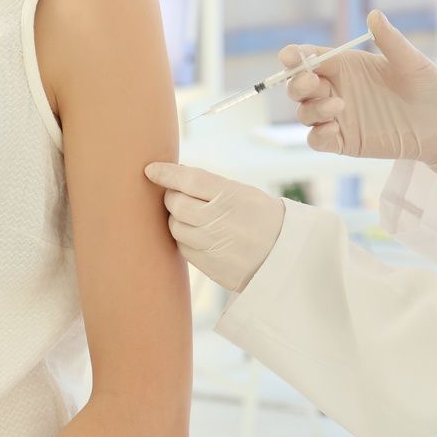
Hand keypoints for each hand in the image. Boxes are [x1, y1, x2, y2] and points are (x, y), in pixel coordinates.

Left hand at [143, 162, 284, 291]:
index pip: (189, 180)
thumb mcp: (243, 193)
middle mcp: (219, 221)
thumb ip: (210, 185)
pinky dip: (184, 238)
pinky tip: (197, 234)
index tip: (150, 169)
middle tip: (178, 194)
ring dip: (177, 219)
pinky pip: (182, 248)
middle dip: (171, 197)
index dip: (166, 173)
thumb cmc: (261, 217)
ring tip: (191, 215)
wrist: (285, 256)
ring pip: (175, 227)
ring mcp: (213, 245)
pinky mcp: (209, 266)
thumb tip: (173, 174)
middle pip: (176, 204)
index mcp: (231, 196)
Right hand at [280, 10, 436, 169]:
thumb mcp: (410, 61)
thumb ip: (390, 40)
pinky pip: (316, 139)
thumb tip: (374, 15)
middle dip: (296, 83)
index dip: (296, 56)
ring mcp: (337, 116)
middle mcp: (336, 89)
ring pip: (304, 112)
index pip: (311, 58)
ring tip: (338, 105)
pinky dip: (316, 135)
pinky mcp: (343, 141)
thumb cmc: (428, 86)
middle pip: (298, 86)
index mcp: (345, 66)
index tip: (291, 56)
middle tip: (311, 82)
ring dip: (311, 108)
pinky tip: (332, 129)